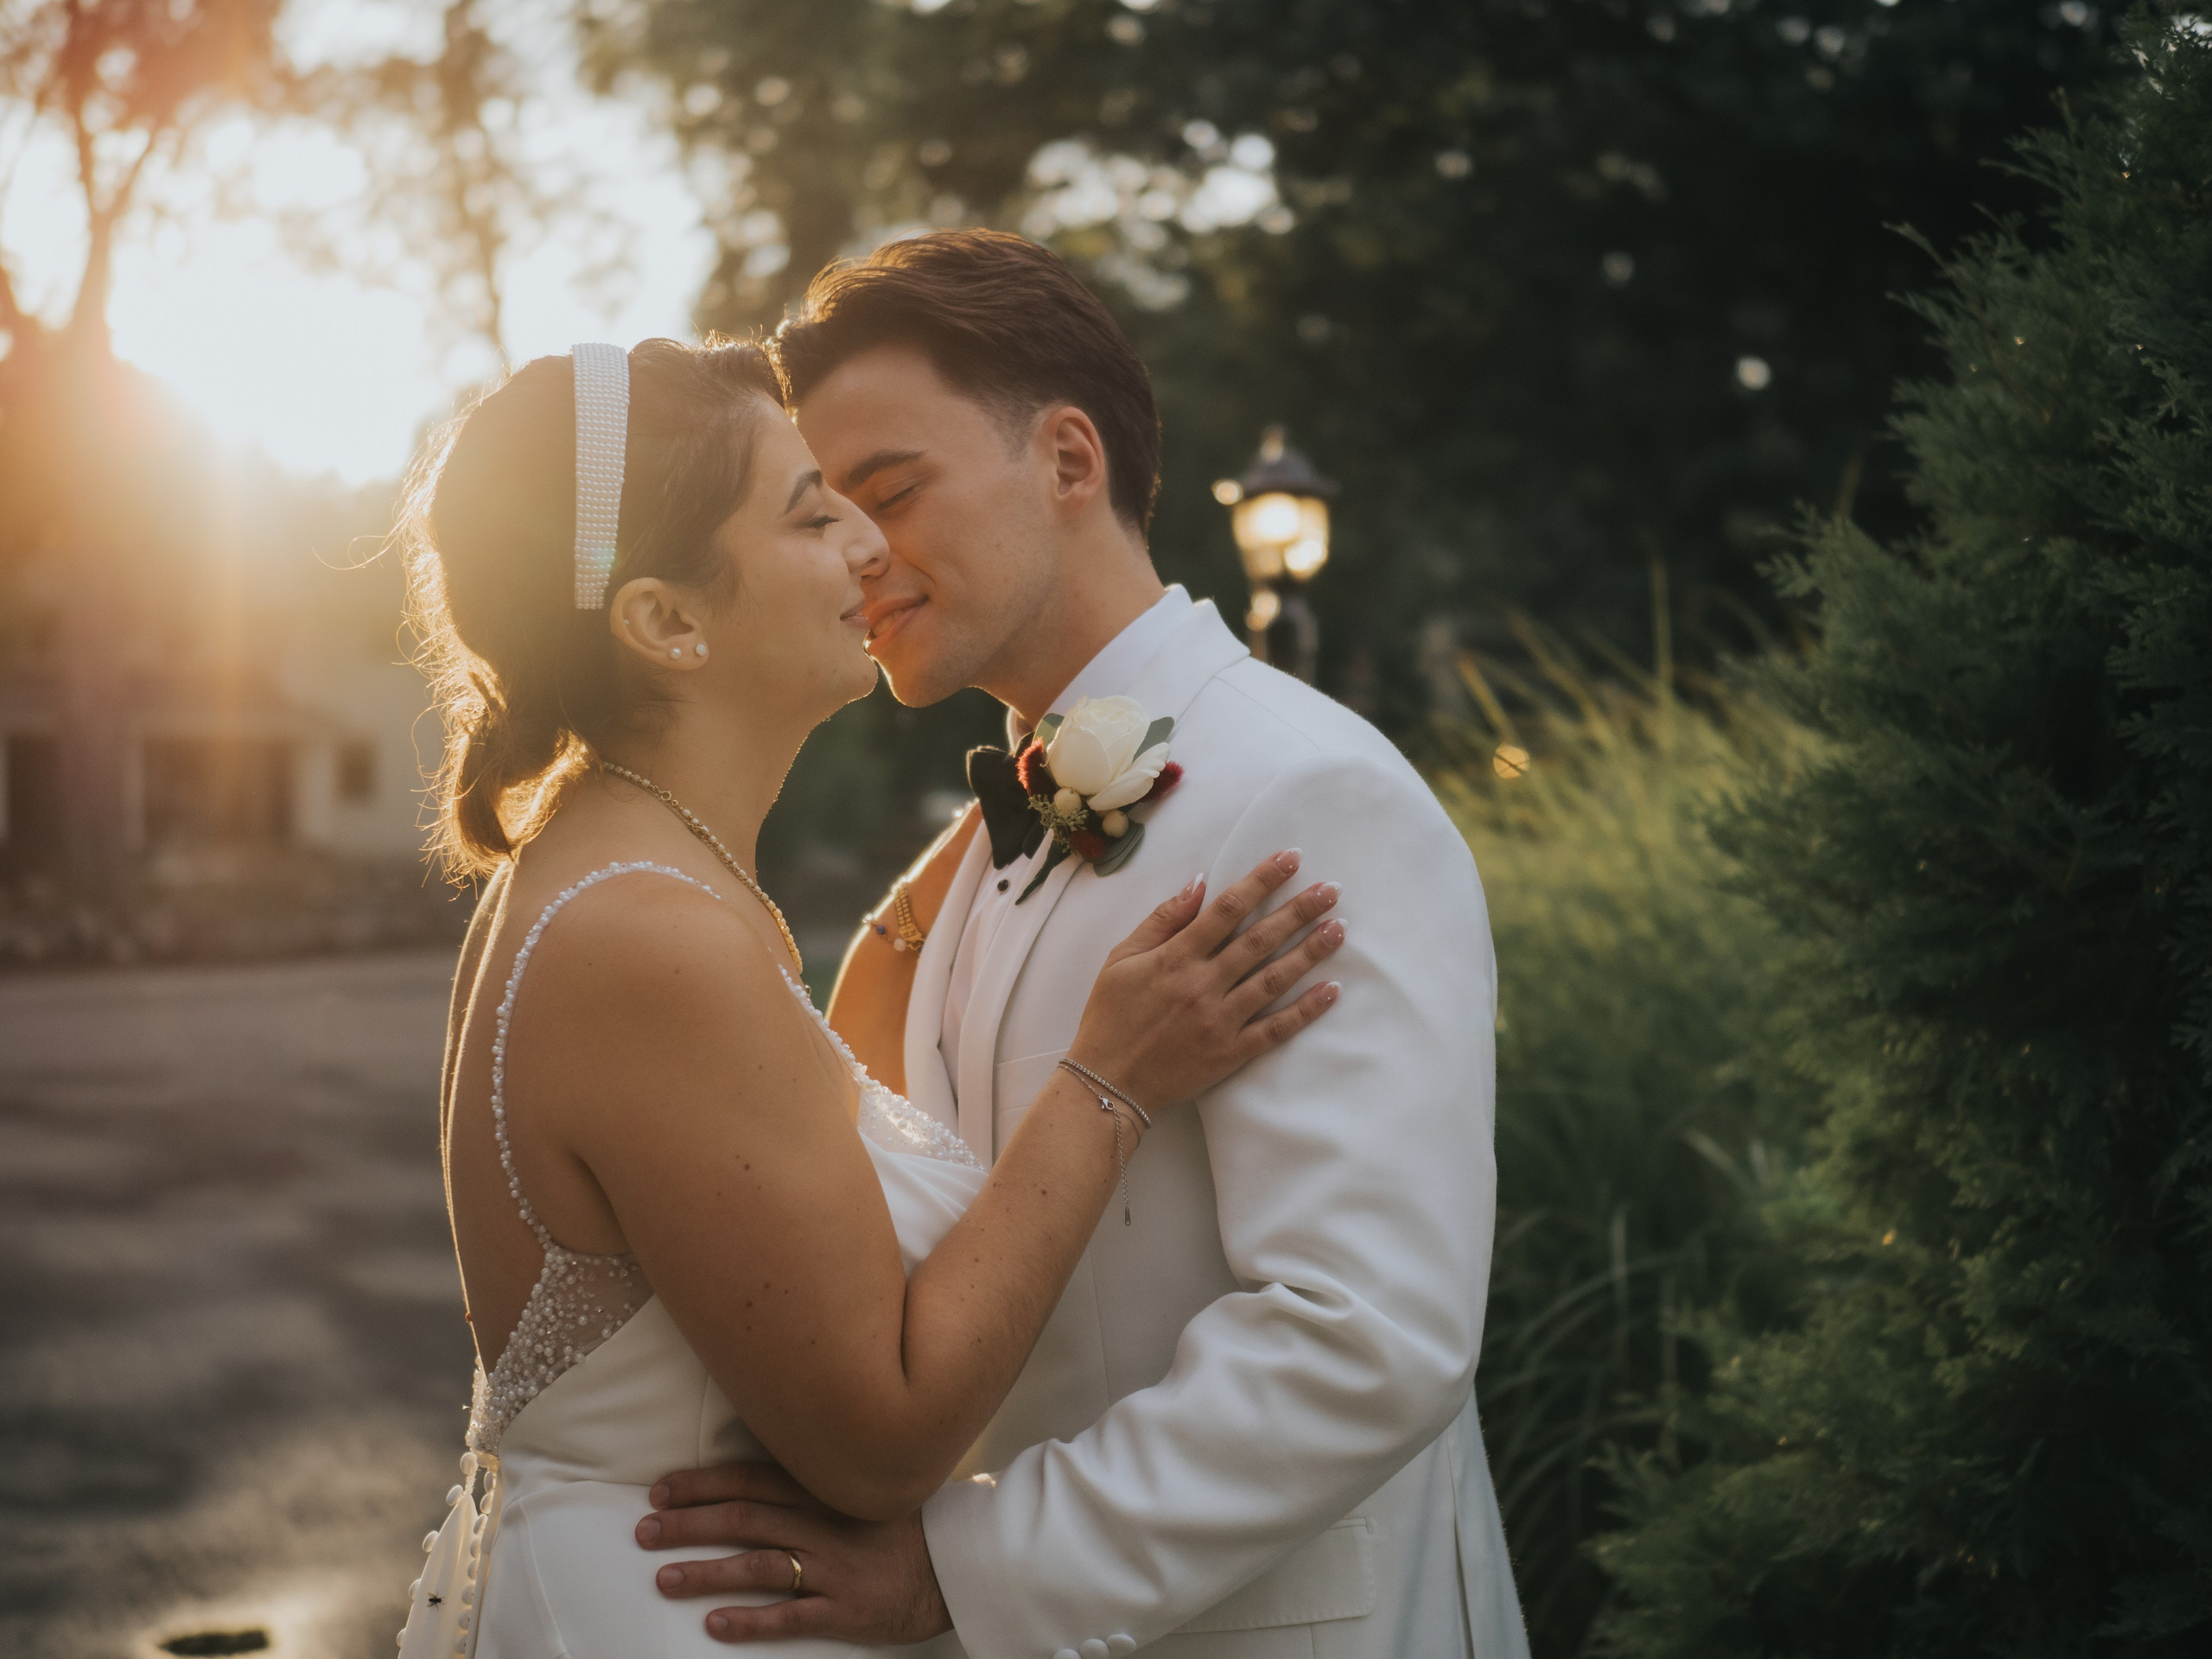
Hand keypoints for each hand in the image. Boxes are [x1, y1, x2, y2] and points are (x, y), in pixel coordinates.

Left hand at [636, 1461, 951, 1645]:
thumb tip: (750, 1481)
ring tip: (663, 1578)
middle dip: (689, 1523)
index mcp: (823, 1492)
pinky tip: (715, 1624)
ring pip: (758, 1565)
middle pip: (744, 1518)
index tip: (660, 1490)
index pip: (751, 1478)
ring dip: (706, 1570)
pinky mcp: (844, 1610)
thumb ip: (810, 1485)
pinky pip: (791, 1615)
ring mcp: (833, 1568)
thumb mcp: (857, 1492)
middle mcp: (822, 1524)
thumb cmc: (900, 1530)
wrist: (955, 1566)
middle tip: (644, 1531)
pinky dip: (750, 1620)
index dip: (702, 1484)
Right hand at [1068, 849, 1343, 1113]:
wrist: (1108, 1081)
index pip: (1228, 908)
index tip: (1291, 859)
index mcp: (1176, 957)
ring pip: (1274, 980)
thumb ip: (1163, 919)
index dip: (1262, 880)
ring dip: (1310, 952)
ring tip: (1339, 929)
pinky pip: (1275, 1029)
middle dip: (1299, 911)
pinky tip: (1332, 990)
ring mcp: (1220, 1020)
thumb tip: (1199, 882)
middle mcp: (1203, 985)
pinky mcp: (1230, 1053)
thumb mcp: (1122, 958)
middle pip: (1260, 939)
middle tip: (1332, 889)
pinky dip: (1306, 1010)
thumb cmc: (1110, 1015)